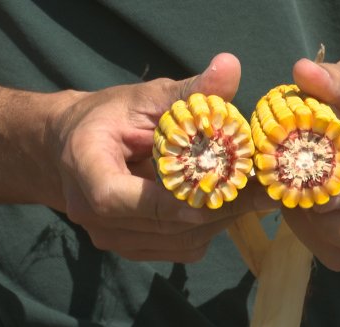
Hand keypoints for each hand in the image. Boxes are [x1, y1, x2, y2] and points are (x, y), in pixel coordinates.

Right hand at [47, 53, 274, 261]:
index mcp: (84, 166)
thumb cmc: (110, 117)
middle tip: (262, 187)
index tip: (216, 191)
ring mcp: (109, 236)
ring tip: (250, 194)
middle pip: (159, 225)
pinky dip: (207, 229)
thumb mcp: (146, 98)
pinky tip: (222, 204)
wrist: (77, 148)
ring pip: (176, 242)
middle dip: (216, 207)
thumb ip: (188, 91)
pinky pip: (178, 248)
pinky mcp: (129, 246)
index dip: (166, 201)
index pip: (116, 197)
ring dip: (218, 219)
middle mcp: (89, 212)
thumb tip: (231, 65)